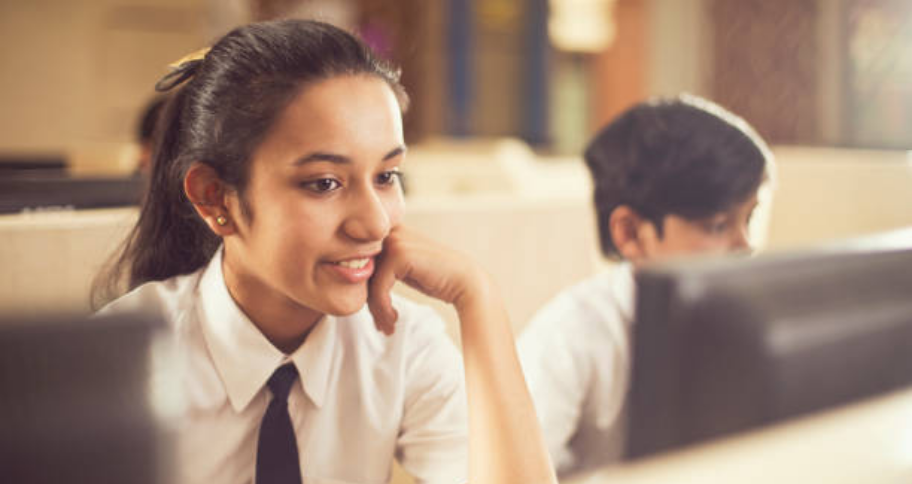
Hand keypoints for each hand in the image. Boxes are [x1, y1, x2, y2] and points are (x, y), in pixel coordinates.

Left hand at [368, 226, 486, 334]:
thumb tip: (347, 280)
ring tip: (387, 326)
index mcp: (388, 230)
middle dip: (368, 302)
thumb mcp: (402, 269)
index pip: (359, 263)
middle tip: (380, 325)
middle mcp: (389, 230)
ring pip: (367, 281)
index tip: (377, 315)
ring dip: (375, 310)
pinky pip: (378, 287)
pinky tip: (394, 320)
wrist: (466, 283)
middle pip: (360, 271)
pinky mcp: (399, 254)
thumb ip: (379, 267)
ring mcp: (394, 240)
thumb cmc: (435, 278)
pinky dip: (383, 308)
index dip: (364, 291)